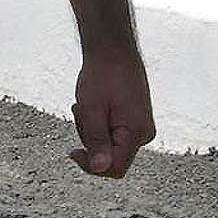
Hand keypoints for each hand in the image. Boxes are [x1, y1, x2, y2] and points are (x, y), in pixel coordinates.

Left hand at [67, 41, 154, 178]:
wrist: (114, 49)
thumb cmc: (102, 75)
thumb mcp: (92, 109)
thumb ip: (96, 141)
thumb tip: (101, 169)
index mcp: (136, 132)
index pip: (115, 169)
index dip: (91, 166)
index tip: (73, 151)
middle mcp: (144, 133)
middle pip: (112, 158)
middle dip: (91, 141)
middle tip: (81, 112)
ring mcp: (142, 127)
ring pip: (111, 145)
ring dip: (93, 130)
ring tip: (87, 104)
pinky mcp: (136, 121)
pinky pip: (115, 134)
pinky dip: (100, 124)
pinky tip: (95, 105)